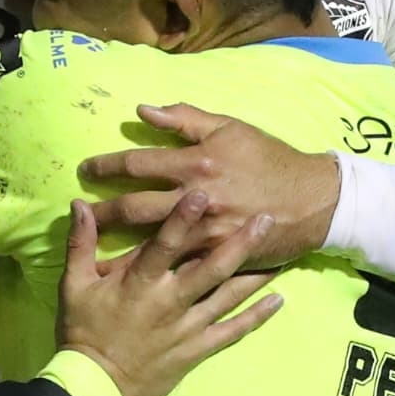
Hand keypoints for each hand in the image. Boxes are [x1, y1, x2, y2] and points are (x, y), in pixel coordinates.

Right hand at [55, 197, 283, 395]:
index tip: (204, 192)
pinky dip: (256, 318)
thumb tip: (78, 204)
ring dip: (257, 275)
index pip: (165, 244)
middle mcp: (170, 301)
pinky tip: (278, 301)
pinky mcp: (197, 350)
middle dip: (241, 242)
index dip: (183, 218)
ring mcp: (187, 327)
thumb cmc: (82, 331)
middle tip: (267, 217)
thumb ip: (80, 243)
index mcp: (140, 283)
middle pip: (211, 267)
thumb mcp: (74, 285)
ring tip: (285, 253)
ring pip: (229, 297)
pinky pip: (232, 332)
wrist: (94, 386)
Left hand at [76, 105, 334, 268]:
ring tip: (92, 258)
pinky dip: (155, 277)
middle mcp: (197, 200)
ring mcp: (207, 234)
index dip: (107, 167)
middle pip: (136, 208)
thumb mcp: (230, 128)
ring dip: (119, 252)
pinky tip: (133, 284)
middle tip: (81, 215)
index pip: (138, 164)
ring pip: (152, 245)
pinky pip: (180, 270)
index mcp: (197, 163)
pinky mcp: (219, 259)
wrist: (313, 200)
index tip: (85, 170)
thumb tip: (144, 111)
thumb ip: (185, 118)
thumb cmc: (270, 159)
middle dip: (103, 212)